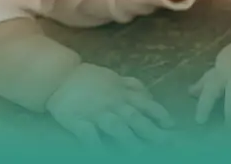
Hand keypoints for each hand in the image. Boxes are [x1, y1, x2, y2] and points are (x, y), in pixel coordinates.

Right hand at [45, 63, 174, 147]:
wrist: (59, 76)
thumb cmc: (88, 78)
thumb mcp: (113, 77)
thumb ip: (132, 85)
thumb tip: (149, 95)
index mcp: (121, 92)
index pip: (145, 104)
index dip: (160, 114)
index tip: (172, 126)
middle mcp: (112, 103)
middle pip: (135, 118)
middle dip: (152, 131)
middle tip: (167, 143)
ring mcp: (95, 112)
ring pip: (116, 127)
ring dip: (129, 140)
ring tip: (140, 152)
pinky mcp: (78, 120)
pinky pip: (89, 135)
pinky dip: (96, 145)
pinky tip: (103, 154)